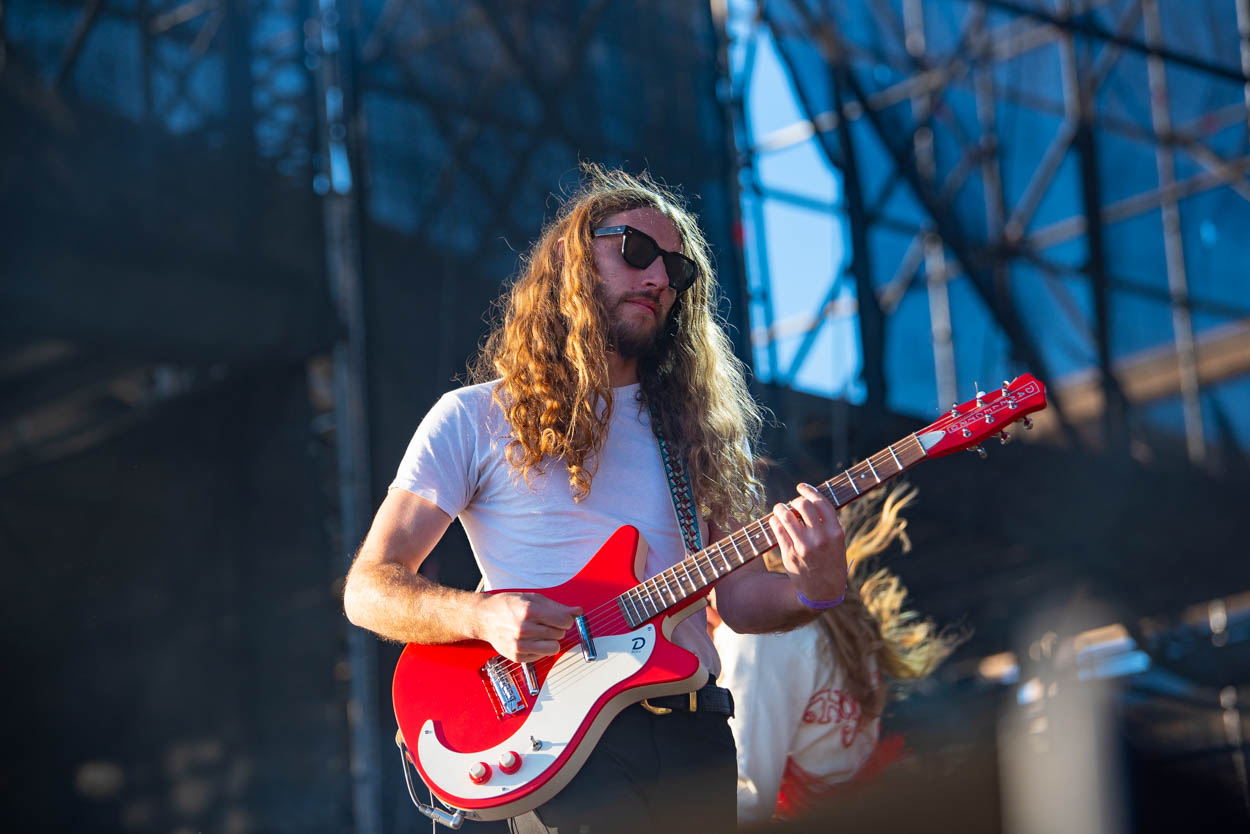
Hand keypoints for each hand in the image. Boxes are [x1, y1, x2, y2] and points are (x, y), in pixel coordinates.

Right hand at [474, 592, 582, 662]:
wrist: (484, 617)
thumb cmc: (508, 606)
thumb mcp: (532, 598)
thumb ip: (557, 607)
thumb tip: (577, 611)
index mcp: (529, 611)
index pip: (564, 620)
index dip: (566, 619)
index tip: (561, 618)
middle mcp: (524, 629)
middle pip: (559, 633)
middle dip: (556, 628)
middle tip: (544, 623)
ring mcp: (520, 645)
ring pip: (554, 647)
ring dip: (551, 640)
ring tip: (540, 633)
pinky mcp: (517, 656)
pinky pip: (542, 656)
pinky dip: (540, 648)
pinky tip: (530, 640)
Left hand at [767, 482, 846, 603]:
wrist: (823, 592)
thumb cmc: (830, 562)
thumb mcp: (837, 542)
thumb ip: (827, 523)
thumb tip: (808, 499)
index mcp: (836, 533)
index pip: (821, 503)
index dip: (809, 491)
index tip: (801, 487)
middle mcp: (821, 538)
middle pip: (803, 505)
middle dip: (795, 500)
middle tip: (792, 503)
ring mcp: (804, 546)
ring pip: (786, 515)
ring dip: (780, 508)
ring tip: (780, 509)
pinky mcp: (790, 554)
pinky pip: (778, 529)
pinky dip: (775, 521)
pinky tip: (776, 521)